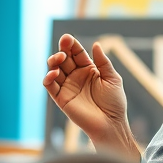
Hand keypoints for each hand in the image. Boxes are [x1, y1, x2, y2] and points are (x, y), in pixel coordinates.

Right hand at [43, 34, 137, 159]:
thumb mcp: (112, 78)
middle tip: (63, 47)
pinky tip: (53, 73)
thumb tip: (96, 44)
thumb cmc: (114, 103)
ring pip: (54, 70)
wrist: (111, 124)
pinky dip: (48, 78)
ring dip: (54, 62)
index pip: (77, 53)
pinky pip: (50, 86)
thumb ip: (103, 62)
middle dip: (61, 51)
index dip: (71, 45)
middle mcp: (76, 77)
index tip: (67, 38)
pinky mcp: (61, 99)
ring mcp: (68, 87)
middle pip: (64, 59)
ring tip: (59, 59)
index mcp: (88, 70)